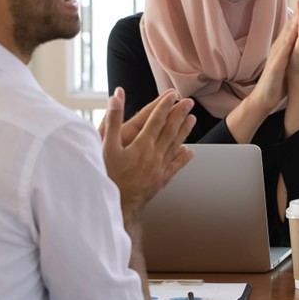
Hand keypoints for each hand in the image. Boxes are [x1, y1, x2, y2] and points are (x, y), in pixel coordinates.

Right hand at [100, 88, 195, 219]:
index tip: (173, 95)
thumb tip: (115, 98)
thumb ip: (112, 121)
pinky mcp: (161, 179)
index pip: (156, 119)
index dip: (165, 105)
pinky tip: (189, 151)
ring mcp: (160, 167)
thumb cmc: (108, 175)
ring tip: (193, 119)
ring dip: (185, 131)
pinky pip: (176, 165)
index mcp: (142, 144)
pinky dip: (183, 157)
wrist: (118, 204)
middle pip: (170, 129)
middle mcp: (154, 154)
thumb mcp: (105, 146)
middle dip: (180, 114)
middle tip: (189, 102)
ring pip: (176, 145)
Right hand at [249, 13, 298, 109]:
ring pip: (288, 32)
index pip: (296, 23)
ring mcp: (277, 54)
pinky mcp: (276, 65)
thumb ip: (291, 45)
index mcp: (285, 44)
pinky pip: (284, 50)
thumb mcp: (286, 57)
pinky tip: (296, 29)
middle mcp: (280, 45)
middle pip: (292, 22)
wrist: (264, 98)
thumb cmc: (276, 78)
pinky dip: (289, 39)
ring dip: (296, 17)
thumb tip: (298, 34)